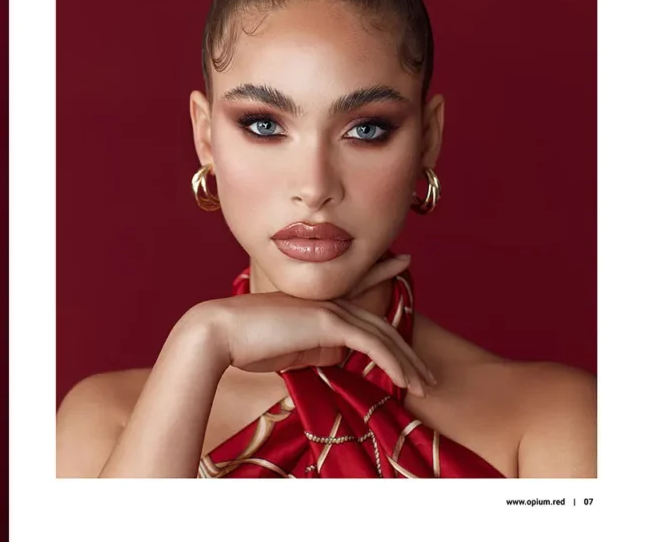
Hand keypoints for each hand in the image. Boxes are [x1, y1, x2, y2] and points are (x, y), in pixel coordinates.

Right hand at [190, 254, 436, 394]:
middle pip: (378, 322)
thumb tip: (336, 356)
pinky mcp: (328, 322)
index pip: (357, 283)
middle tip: (428, 373)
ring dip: (407, 364)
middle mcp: (327, 299)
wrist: (219, 332)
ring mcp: (329, 308)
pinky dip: (392, 363)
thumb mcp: (287, 347)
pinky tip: (405, 381)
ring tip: (426, 386)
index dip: (381, 271)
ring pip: (382, 335)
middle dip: (407, 349)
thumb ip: (313, 347)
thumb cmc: (244, 343)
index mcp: (315, 301)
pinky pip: (372, 345)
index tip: (401, 261)